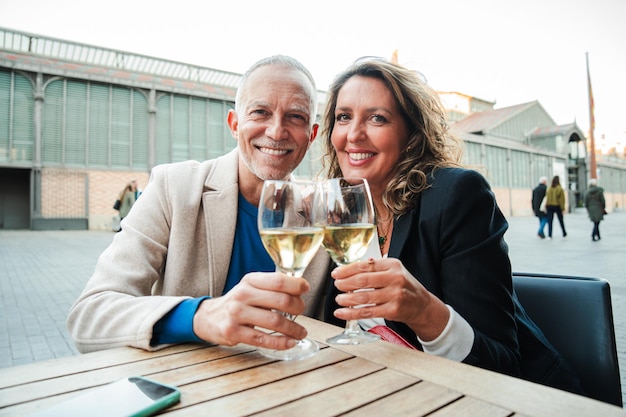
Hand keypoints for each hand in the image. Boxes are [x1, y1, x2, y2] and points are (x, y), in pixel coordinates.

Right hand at [192, 272, 309, 349]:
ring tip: (300, 333)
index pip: (278, 280)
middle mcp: (242, 295)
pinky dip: (280, 343)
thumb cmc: (238, 302)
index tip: (306, 289)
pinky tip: (289, 343)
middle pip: (281, 300)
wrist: (209, 317)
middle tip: (302, 312)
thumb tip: (301, 288)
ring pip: (274, 321)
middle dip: (298, 308)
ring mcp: (237, 314)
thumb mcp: (251, 287)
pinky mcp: (233, 332)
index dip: (296, 285)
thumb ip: (272, 287)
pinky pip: (262, 339)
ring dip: (293, 329)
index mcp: (250, 280)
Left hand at [331, 258, 448, 341]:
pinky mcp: (393, 311)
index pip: (365, 265)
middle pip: (363, 280)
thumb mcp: (393, 271)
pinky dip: (351, 313)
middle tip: (337, 285)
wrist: (422, 305)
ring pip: (364, 297)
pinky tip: (341, 313)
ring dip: (347, 299)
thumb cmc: (404, 286)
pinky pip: (367, 312)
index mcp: (392, 265)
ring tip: (339, 299)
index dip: (347, 270)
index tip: (336, 273)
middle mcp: (395, 278)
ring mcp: (395, 295)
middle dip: (345, 283)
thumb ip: (375, 268)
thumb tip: (349, 268)